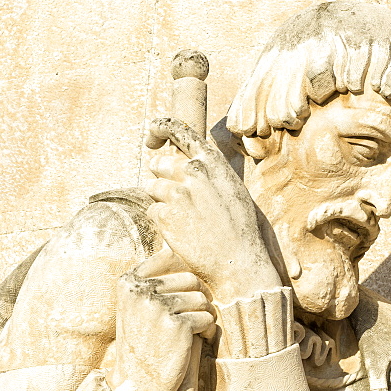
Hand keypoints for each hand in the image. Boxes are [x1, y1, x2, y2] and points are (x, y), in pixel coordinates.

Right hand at [110, 244, 215, 390]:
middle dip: (199, 296)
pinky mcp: (177, 325)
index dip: (184, 275)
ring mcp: (158, 307)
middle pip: (190, 278)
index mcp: (128, 282)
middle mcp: (141, 291)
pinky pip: (207, 317)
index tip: (184, 294)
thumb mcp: (136, 307)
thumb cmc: (143, 344)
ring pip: (202, 298)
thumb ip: (152, 282)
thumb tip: (175, 249)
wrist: (137, 385)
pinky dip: (209, 329)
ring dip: (206, 314)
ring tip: (198, 328)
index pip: (168, 257)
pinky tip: (201, 340)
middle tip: (197, 315)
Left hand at [144, 118, 280, 303]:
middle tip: (175, 198)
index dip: (159, 129)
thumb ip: (210, 172)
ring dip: (161, 201)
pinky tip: (181, 232)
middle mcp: (193, 172)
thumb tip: (189, 163)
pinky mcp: (165, 215)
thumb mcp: (231, 189)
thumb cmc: (239, 229)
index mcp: (212, 162)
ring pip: (151, 187)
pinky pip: (152, 211)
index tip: (151, 137)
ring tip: (184, 219)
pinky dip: (162, 222)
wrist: (238, 261)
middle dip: (160, 176)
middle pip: (158, 163)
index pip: (178, 130)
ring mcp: (177, 193)